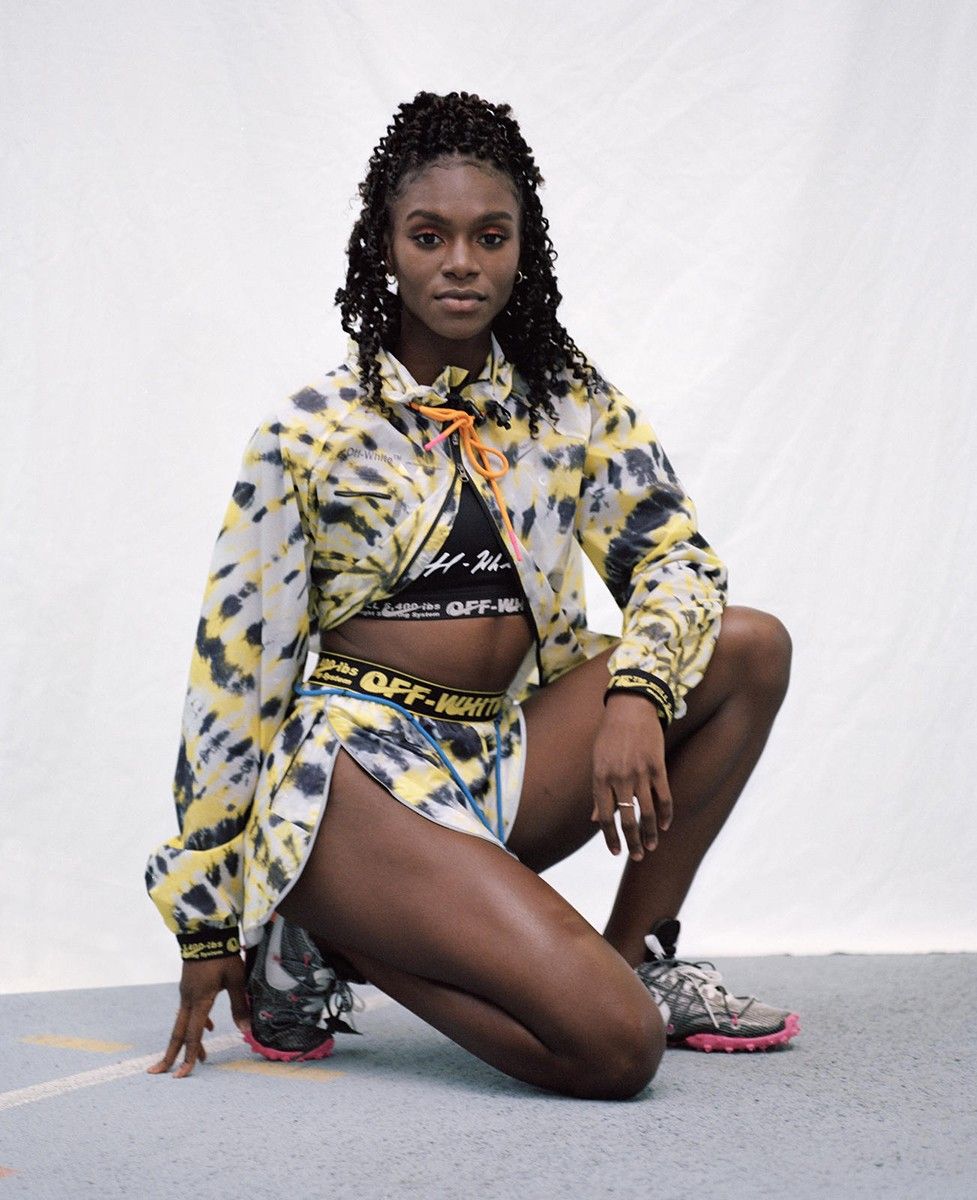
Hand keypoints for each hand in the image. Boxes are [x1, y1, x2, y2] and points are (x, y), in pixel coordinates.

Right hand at [148, 954, 249, 1078]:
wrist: (205, 932)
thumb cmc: (223, 955)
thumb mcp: (236, 980)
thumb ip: (240, 1005)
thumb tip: (246, 1030)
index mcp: (200, 1001)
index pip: (193, 1036)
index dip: (190, 1056)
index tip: (182, 1075)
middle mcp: (188, 1001)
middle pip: (178, 1033)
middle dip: (171, 1055)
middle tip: (160, 1073)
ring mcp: (186, 993)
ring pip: (184, 1023)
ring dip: (189, 1041)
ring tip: (201, 1057)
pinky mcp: (188, 986)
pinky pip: (189, 1011)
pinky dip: (197, 1023)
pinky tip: (209, 1026)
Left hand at [591, 693, 672, 860]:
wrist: (631, 708)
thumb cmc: (610, 736)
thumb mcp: (597, 762)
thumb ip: (598, 792)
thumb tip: (594, 819)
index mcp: (600, 777)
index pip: (604, 816)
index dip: (610, 837)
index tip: (616, 852)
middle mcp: (619, 778)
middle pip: (627, 819)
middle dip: (632, 842)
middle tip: (636, 857)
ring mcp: (640, 773)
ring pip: (647, 812)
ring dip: (650, 833)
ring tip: (651, 847)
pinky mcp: (658, 766)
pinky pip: (664, 796)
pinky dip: (666, 814)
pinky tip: (665, 826)